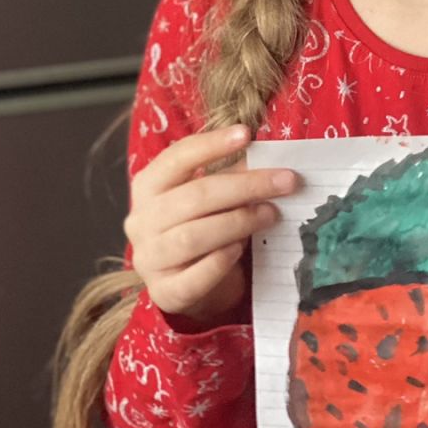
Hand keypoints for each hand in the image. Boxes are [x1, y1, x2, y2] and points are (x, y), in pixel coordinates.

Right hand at [125, 125, 298, 326]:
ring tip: (271, 214)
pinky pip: (194, 278)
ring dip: (238, 222)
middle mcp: (141, 221)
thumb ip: (231, 177)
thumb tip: (269, 161)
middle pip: (195, 196)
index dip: (211, 144)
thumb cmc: (201, 226)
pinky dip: (220, 262)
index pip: (176, 158)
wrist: (188, 284)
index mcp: (148, 186)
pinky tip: (241, 249)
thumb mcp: (211, 197)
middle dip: (245, 186)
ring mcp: (149, 259)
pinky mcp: (165, 293)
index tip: (246, 134)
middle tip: (286, 182)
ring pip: (193, 236)